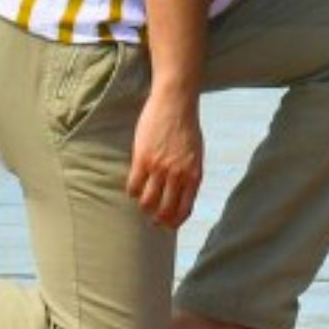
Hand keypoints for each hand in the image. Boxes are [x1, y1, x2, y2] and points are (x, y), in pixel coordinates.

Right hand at [126, 85, 202, 228]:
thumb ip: (190, 174)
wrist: (176, 102)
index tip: (168, 225)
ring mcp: (159, 168)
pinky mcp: (142, 159)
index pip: (184, 210)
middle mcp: (178, 175)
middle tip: (152, 219)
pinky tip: (134, 186)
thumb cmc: (187, 126)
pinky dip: (132, 191)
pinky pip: (133, 186)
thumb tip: (182, 195)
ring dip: (143, 206)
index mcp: (194, 175)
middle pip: (164, 211)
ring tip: (143, 201)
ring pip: (146, 202)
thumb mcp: (196, 154)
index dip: (175, 222)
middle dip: (158, 220)